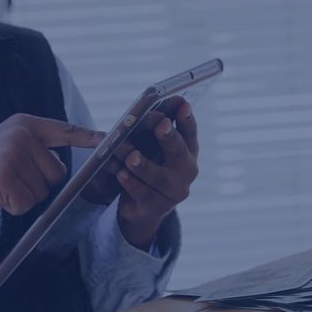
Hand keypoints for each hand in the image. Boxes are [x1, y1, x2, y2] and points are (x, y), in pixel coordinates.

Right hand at [0, 113, 103, 225]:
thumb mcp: (6, 145)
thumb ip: (33, 148)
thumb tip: (62, 167)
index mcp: (23, 124)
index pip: (64, 130)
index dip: (87, 137)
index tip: (108, 139)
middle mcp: (20, 135)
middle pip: (57, 173)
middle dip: (38, 184)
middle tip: (10, 179)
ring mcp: (11, 154)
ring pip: (43, 191)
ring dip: (24, 196)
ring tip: (0, 185)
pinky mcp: (3, 177)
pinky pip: (26, 203)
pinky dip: (13, 207)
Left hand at [115, 97, 199, 249]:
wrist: (144, 208)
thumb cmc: (150, 167)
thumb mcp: (153, 147)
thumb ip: (155, 130)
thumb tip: (152, 109)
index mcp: (188, 152)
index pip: (189, 132)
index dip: (187, 119)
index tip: (182, 104)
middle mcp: (186, 171)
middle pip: (179, 153)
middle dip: (169, 138)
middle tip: (161, 124)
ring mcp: (173, 192)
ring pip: (159, 177)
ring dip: (144, 165)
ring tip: (131, 156)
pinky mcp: (156, 207)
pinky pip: (144, 195)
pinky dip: (132, 184)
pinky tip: (121, 174)